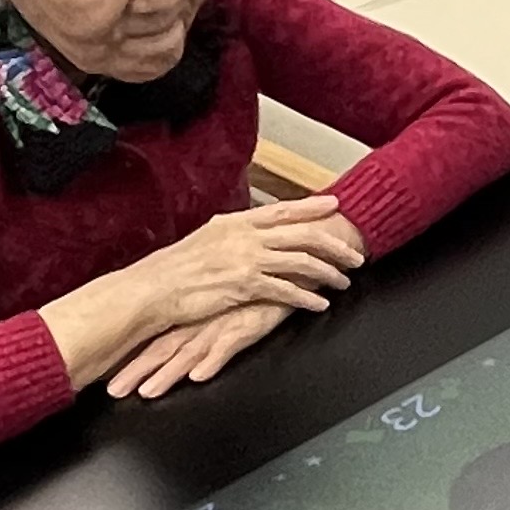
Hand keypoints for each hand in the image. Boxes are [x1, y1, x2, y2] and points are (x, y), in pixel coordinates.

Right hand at [41, 200, 361, 387]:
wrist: (154, 289)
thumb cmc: (177, 270)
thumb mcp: (207, 241)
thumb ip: (233, 235)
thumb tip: (251, 231)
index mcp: (235, 223)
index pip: (282, 210)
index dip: (312, 208)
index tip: (335, 206)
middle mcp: (244, 237)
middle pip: (301, 236)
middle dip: (333, 245)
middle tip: (355, 254)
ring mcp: (246, 260)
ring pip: (300, 262)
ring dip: (328, 272)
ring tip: (345, 281)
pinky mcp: (245, 286)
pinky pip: (286, 291)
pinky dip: (307, 297)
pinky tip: (321, 304)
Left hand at [107, 300, 290, 399]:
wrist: (283, 267)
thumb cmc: (251, 288)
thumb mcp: (221, 305)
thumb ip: (201, 323)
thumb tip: (181, 344)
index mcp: (189, 317)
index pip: (152, 341)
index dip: (129, 360)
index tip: (108, 376)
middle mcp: (198, 321)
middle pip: (161, 350)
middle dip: (136, 372)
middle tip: (114, 390)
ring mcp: (220, 325)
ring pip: (188, 352)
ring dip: (167, 373)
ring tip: (149, 391)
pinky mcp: (246, 326)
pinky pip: (226, 346)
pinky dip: (211, 361)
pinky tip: (198, 376)